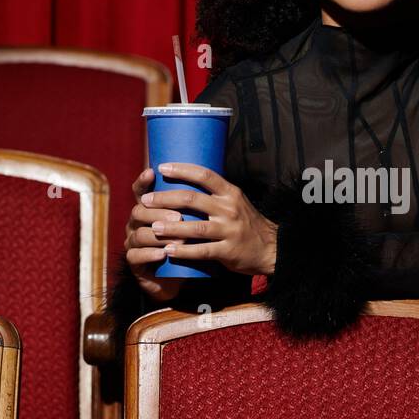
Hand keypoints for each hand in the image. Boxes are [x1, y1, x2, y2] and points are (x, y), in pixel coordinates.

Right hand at [124, 167, 187, 303]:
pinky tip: (163, 254)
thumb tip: (216, 180)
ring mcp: (133, 243)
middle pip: (139, 211)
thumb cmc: (190, 245)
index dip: (144, 181)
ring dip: (159, 236)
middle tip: (179, 216)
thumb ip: (198, 205)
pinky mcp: (135, 263)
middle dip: (159, 212)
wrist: (179, 277)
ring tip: (178, 239)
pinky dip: (150, 254)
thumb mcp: (195, 223)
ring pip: (139, 235)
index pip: (141, 191)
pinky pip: (136, 257)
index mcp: (149, 210)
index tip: (153, 171)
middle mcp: (137, 224)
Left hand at [133, 162, 278, 280]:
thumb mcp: (236, 202)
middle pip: (193, 199)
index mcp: (231, 193)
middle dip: (165, 199)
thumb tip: (186, 180)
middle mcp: (230, 209)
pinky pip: (202, 251)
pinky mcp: (228, 251)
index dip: (181, 169)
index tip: (161, 167)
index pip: (204, 174)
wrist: (272, 248)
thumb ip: (215, 194)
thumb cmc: (247, 223)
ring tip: (152, 227)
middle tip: (146, 200)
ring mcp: (230, 230)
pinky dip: (184, 251)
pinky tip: (169, 251)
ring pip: (195, 227)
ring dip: (171, 228)